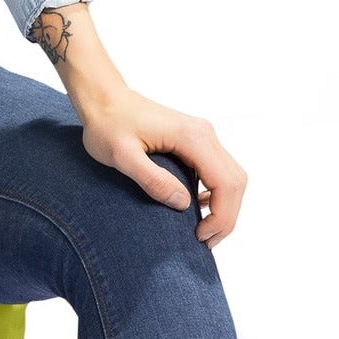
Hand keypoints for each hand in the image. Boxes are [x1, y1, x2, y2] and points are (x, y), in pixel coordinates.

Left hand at [74, 85, 247, 248]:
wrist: (103, 97)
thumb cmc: (107, 124)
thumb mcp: (122, 156)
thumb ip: (152, 179)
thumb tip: (183, 204)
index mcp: (193, 137)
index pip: (226, 183)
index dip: (221, 216)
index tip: (199, 236)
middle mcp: (205, 133)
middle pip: (235, 182)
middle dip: (226, 216)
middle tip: (204, 240)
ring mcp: (203, 135)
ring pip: (231, 176)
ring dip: (224, 206)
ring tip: (203, 229)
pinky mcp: (195, 139)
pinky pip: (218, 170)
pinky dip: (216, 193)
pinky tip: (197, 207)